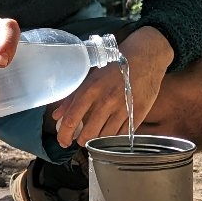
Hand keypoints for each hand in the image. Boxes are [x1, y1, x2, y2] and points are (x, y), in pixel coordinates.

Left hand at [50, 26, 171, 147]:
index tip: (64, 142)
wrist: (144, 58)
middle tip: (81, 140)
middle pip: (88, 133)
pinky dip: (114, 138)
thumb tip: (57, 116)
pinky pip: (122, 135)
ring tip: (96, 138)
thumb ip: (72, 98)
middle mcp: (106, 101)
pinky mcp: (138, 114)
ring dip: (98, 141)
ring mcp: (123, 108)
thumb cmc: (114, 67)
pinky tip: (111, 135)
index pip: (71, 120)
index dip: (64, 135)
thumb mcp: (90, 78)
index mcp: (90, 90)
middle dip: (82, 141)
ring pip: (105, 137)